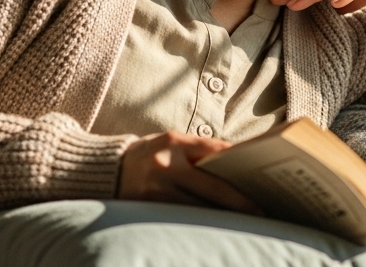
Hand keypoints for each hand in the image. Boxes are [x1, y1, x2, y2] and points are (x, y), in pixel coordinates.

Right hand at [116, 131, 261, 214]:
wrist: (106, 168)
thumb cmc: (148, 153)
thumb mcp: (170, 142)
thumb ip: (197, 151)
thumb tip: (234, 162)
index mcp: (173, 141)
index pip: (214, 150)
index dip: (238, 163)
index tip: (258, 174)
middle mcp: (165, 164)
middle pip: (211, 187)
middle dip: (238, 200)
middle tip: (259, 210)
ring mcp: (156, 189)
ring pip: (198, 207)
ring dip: (221, 214)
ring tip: (241, 219)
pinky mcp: (148, 208)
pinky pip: (182, 216)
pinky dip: (200, 220)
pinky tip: (215, 224)